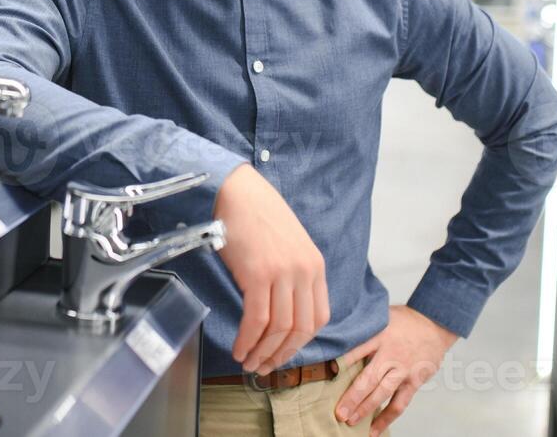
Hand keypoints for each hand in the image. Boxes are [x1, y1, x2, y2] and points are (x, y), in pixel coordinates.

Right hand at [212, 163, 329, 375]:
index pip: (319, 317)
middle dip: (282, 354)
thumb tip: (282, 308)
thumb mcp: (288, 243)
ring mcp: (282, 273)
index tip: (285, 352)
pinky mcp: (258, 274)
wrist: (236, 190)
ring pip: (280, 329)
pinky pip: (257, 319)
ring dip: (263, 352)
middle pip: (301, 328)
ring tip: (248, 362)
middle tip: (265, 367)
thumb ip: (293, 273)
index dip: (301, 342)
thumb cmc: (257, 214)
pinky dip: (248, 339)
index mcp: (315, 265)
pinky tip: (239, 348)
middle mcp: (304, 271)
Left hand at [336, 305, 457, 434]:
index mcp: (379, 336)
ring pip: (382, 394)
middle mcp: (390, 355)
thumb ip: (363, 329)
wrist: (434, 323)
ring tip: (350, 421)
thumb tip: (337, 337)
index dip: (342, 361)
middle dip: (352, 396)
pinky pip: (399, 404)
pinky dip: (386, 418)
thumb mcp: (380, 317)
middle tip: (338, 411)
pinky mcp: (413, 382)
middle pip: (368, 378)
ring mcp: (402, 371)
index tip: (327, 372)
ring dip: (365, 409)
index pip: (357, 349)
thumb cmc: (403, 321)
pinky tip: (374, 429)